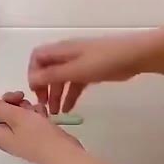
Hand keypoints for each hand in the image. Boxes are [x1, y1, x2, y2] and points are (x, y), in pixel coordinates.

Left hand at [0, 91, 82, 163]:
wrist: (63, 153)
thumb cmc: (37, 135)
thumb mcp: (15, 116)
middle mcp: (6, 137)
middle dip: (8, 103)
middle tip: (19, 97)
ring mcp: (20, 137)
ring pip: (15, 116)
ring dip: (24, 108)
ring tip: (35, 108)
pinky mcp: (33, 136)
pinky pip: (28, 121)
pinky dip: (34, 114)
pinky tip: (43, 114)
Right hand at [28, 28, 163, 113]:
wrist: (133, 56)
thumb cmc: (102, 60)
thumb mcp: (75, 70)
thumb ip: (52, 75)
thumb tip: (31, 80)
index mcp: (60, 50)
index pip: (37, 58)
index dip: (33, 74)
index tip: (35, 92)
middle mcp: (67, 55)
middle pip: (48, 70)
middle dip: (44, 88)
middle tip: (44, 106)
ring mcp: (79, 63)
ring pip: (61, 79)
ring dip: (56, 95)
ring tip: (56, 113)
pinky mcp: (90, 71)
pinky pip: (74, 84)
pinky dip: (70, 95)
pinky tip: (69, 109)